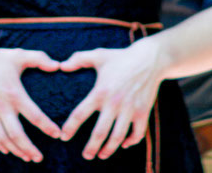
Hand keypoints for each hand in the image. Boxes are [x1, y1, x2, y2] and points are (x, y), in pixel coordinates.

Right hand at [0, 46, 60, 161]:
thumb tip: (58, 65)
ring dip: (15, 150)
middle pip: (16, 134)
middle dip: (29, 148)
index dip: (47, 126)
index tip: (57, 134)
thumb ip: (40, 59)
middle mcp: (1, 106)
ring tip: (27, 157)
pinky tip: (7, 149)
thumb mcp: (20, 55)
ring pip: (2, 138)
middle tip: (40, 158)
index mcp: (14, 93)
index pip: (34, 115)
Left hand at [58, 39, 163, 159]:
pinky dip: (131, 142)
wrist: (150, 59)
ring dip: (109, 149)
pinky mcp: (143, 111)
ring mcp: (130, 109)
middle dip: (91, 147)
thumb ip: (79, 59)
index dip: (70, 128)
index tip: (63, 137)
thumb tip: (61, 66)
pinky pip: (138, 133)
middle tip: (86, 156)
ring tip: (102, 155)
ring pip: (118, 137)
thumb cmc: (121, 57)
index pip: (80, 114)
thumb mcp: (98, 55)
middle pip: (100, 132)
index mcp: (100, 91)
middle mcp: (114, 103)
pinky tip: (124, 144)